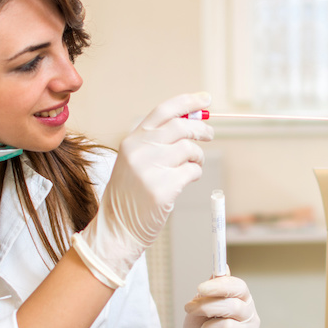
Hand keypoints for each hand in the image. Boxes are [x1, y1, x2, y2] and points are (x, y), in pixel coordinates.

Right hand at [73, 93, 212, 287]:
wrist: (117, 228)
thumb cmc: (131, 194)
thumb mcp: (136, 161)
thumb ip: (158, 141)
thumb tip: (194, 121)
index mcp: (132, 140)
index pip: (163, 111)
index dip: (187, 102)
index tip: (206, 99)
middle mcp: (139, 151)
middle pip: (181, 127)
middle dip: (201, 129)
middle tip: (210, 134)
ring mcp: (150, 170)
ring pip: (190, 149)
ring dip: (198, 156)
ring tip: (194, 164)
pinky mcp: (162, 189)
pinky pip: (192, 172)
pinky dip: (195, 174)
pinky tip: (186, 180)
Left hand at [168, 274, 259, 327]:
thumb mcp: (199, 306)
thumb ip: (211, 290)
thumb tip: (223, 267)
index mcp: (243, 301)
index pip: (239, 287)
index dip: (220, 286)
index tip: (200, 288)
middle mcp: (251, 318)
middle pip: (233, 306)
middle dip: (207, 307)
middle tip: (189, 309)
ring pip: (227, 327)